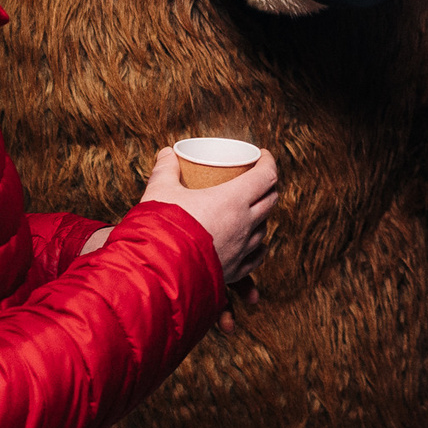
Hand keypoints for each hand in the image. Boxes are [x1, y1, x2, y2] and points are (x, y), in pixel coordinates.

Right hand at [138, 147, 281, 286]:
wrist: (157, 274)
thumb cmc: (160, 229)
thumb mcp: (160, 192)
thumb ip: (165, 170)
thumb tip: (166, 153)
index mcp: (233, 200)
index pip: (266, 176)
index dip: (268, 161)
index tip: (262, 155)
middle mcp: (244, 225)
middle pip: (271, 200)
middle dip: (268, 186)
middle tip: (256, 179)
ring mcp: (242, 250)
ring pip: (264, 229)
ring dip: (261, 216)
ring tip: (250, 210)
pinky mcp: (234, 271)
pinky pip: (255, 257)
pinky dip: (256, 247)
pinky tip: (252, 245)